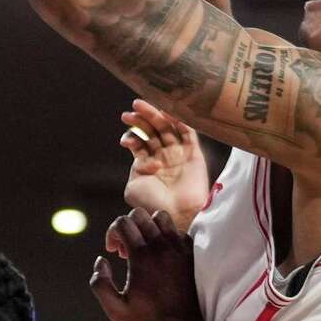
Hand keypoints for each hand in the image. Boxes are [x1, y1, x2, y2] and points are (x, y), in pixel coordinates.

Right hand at [90, 209, 205, 320]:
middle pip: (140, 214)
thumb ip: (99, 283)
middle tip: (126, 249)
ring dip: (148, 227)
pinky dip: (167, 236)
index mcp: (141, 257)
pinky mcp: (192, 254)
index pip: (123, 222)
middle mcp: (161, 248)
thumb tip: (101, 260)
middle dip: (127, 226)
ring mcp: (179, 249)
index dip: (112, 233)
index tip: (113, 251)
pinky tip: (162, 255)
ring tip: (144, 246)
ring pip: (161, 217)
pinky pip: (178, 231)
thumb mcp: (114, 309)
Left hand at [121, 99, 209, 225]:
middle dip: (141, 119)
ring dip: (155, 115)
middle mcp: (163, 156)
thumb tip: (141, 154)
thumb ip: (134, 167)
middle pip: (152, 130)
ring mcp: (178, 154)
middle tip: (132, 110)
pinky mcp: (194, 153)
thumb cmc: (153, 203)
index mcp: (147, 163)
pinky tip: (167, 112)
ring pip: (167, 128)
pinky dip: (179, 121)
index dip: (132, 135)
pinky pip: (187, 132)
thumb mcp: (133, 187)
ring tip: (142, 107)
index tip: (126, 139)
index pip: (139, 141)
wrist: (176, 214)